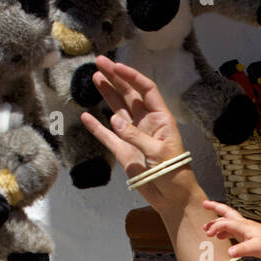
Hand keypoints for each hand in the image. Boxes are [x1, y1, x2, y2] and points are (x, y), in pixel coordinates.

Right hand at [80, 56, 193, 205]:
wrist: (172, 198)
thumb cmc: (174, 173)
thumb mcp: (160, 153)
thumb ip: (136, 136)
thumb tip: (114, 120)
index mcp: (160, 118)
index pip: (146, 90)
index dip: (131, 77)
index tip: (116, 66)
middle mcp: (146, 123)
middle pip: (129, 95)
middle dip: (115, 78)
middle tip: (99, 62)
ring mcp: (133, 136)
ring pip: (117, 109)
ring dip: (107, 94)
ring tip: (95, 77)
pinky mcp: (123, 151)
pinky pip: (107, 136)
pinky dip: (96, 127)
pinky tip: (86, 115)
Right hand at [203, 199, 260, 259]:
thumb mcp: (255, 248)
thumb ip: (241, 250)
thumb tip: (229, 253)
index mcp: (243, 226)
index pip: (225, 222)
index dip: (215, 227)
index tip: (208, 234)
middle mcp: (242, 224)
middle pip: (226, 212)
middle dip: (214, 207)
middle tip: (204, 204)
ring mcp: (244, 228)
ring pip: (227, 221)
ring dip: (216, 222)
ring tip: (206, 228)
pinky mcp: (245, 233)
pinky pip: (231, 229)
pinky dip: (223, 231)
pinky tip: (219, 237)